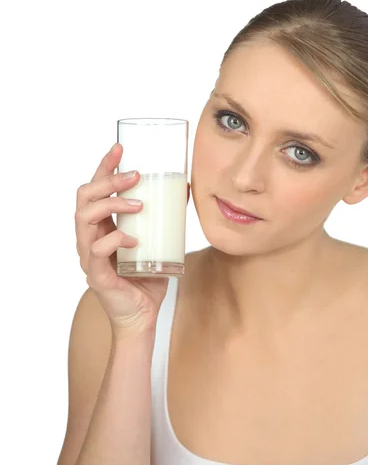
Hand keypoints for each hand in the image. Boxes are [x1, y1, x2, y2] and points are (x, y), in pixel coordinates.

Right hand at [75, 142, 190, 334]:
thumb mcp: (159, 241)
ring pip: (84, 218)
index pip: (95, 189)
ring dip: (111, 205)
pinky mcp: (96, 274)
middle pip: (84, 197)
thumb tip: (185, 188)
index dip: (104, 166)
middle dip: (107, 180)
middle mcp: (90, 236)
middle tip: (135, 176)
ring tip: (138, 204)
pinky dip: (116, 239)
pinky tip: (135, 241)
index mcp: (102, 225)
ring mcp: (89, 255)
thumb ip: (165, 218)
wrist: (142, 316)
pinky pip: (97, 250)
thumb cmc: (147, 277)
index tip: (120, 148)